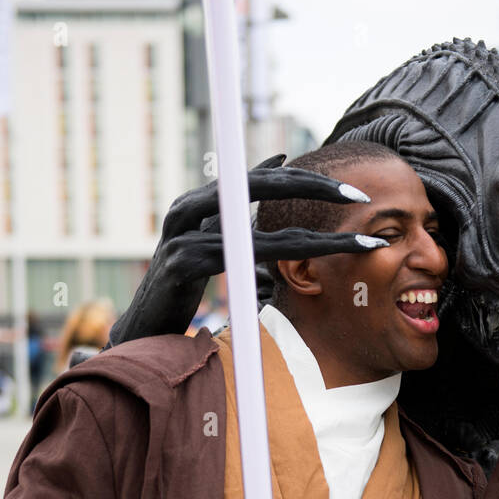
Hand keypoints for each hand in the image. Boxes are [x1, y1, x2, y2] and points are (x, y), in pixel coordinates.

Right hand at [106, 155, 385, 346]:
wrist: (140, 330)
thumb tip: (273, 168)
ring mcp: (183, 236)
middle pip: (258, 186)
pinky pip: (241, 257)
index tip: (347, 187)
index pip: (258, 179)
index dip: (304, 179)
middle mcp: (187, 209)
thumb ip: (239, 215)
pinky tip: (311, 259)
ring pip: (260, 229)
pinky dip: (279, 258)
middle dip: (313, 187)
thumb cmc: (180, 288)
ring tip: (355, 243)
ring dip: (314, 238)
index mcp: (198, 203)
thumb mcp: (213, 245)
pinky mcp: (183, 265)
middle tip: (358, 194)